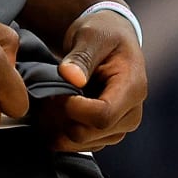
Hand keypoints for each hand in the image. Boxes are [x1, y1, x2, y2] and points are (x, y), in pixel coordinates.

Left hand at [38, 9, 147, 152]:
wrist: (111, 37)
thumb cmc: (103, 33)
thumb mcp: (92, 35)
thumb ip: (81, 56)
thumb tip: (70, 76)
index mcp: (133, 88)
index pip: (102, 115)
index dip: (73, 108)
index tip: (55, 91)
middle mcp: (131, 114)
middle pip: (89, 133)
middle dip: (61, 117)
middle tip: (45, 95)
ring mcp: (119, 127)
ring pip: (82, 143)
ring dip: (58, 127)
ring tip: (47, 100)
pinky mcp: (106, 133)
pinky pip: (79, 145)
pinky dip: (61, 132)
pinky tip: (52, 111)